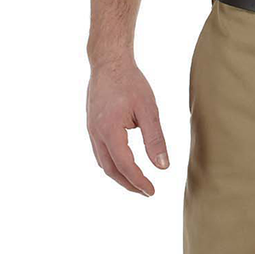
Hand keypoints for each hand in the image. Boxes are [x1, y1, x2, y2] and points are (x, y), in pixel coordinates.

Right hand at [86, 60, 168, 195]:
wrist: (109, 61)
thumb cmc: (131, 82)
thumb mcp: (148, 109)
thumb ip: (155, 139)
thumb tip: (163, 167)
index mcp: (109, 131)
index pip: (125, 166)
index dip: (138, 181)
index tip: (153, 191)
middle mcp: (96, 134)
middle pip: (110, 169)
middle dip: (128, 184)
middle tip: (146, 192)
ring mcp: (91, 130)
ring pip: (103, 162)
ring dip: (119, 175)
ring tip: (136, 181)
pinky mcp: (92, 125)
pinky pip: (99, 152)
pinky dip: (112, 163)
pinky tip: (123, 162)